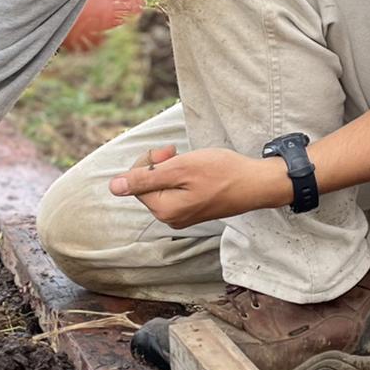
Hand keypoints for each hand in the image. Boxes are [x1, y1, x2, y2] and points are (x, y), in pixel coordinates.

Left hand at [109, 146, 287, 228]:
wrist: (256, 184)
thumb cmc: (222, 173)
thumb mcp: (180, 168)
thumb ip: (145, 178)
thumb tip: (114, 187)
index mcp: (164, 209)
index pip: (136, 183)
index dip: (148, 161)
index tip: (169, 151)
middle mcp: (171, 218)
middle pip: (148, 186)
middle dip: (158, 165)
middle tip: (177, 151)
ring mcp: (183, 217)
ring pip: (163, 187)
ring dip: (171, 170)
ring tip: (192, 162)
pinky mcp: (194, 211)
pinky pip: (176, 192)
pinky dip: (182, 178)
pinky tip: (198, 172)